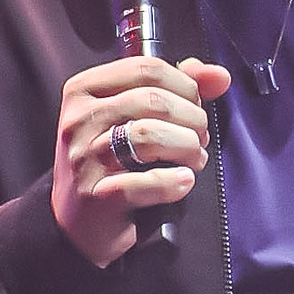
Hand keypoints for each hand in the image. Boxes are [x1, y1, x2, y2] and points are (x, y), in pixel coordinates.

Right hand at [51, 55, 230, 266]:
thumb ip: (174, 89)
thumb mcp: (131, 118)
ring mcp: (85, 158)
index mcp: (85, 91)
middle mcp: (79, 120)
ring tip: (193, 159)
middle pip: (154, 100)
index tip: (194, 106)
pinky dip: (175, 182)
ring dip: (187, 147)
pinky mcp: (97, 196)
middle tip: (198, 138)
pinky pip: (147, 182)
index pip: (147, 68)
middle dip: (192, 119)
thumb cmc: (108, 165)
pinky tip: (182, 182)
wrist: (76, 224)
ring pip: (150, 135)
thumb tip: (218, 76)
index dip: (185, 86)